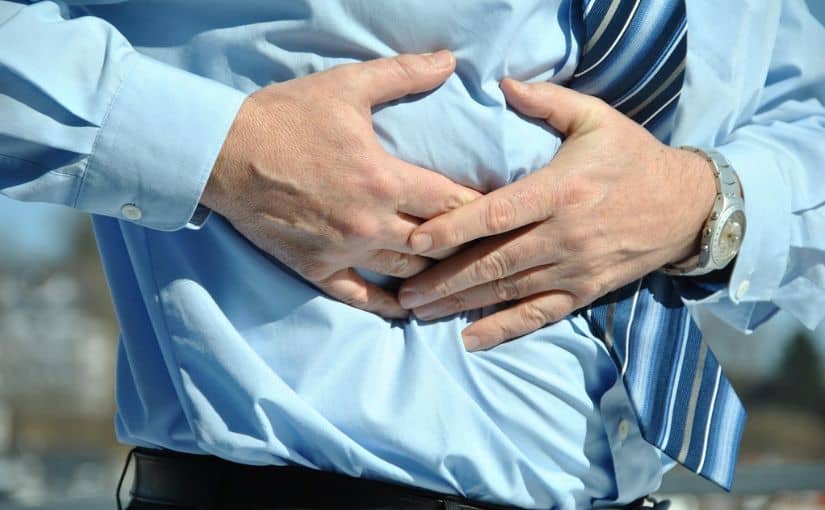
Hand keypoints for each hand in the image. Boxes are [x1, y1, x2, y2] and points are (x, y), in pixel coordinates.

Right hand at [201, 51, 478, 318]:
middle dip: (467, 244)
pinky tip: (410, 309)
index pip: (452, 202)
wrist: (225, 153)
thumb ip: (403, 74)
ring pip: (407, 273)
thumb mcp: (347, 86)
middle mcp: (370, 223)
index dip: (483, 208)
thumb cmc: (286, 117)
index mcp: (384, 180)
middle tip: (490, 246)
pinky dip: (389, 306)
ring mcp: (344, 251)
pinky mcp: (317, 269)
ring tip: (460, 274)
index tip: (502, 211)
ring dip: (436, 274)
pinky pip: (361, 297)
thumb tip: (449, 61)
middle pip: (437, 243)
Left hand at [398, 79, 715, 348]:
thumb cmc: (633, 158)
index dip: (453, 229)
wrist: (687, 206)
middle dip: (444, 279)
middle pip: (494, 262)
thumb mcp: (597, 118)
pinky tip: (470, 339)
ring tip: (419, 313)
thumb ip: (548, 102)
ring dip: (461, 304)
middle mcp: (564, 235)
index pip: (497, 214)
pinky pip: (539, 315)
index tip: (415, 241)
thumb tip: (503, 83)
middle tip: (402, 292)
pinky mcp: (584, 291)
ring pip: (508, 291)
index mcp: (561, 190)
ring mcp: (574, 268)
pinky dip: (503, 329)